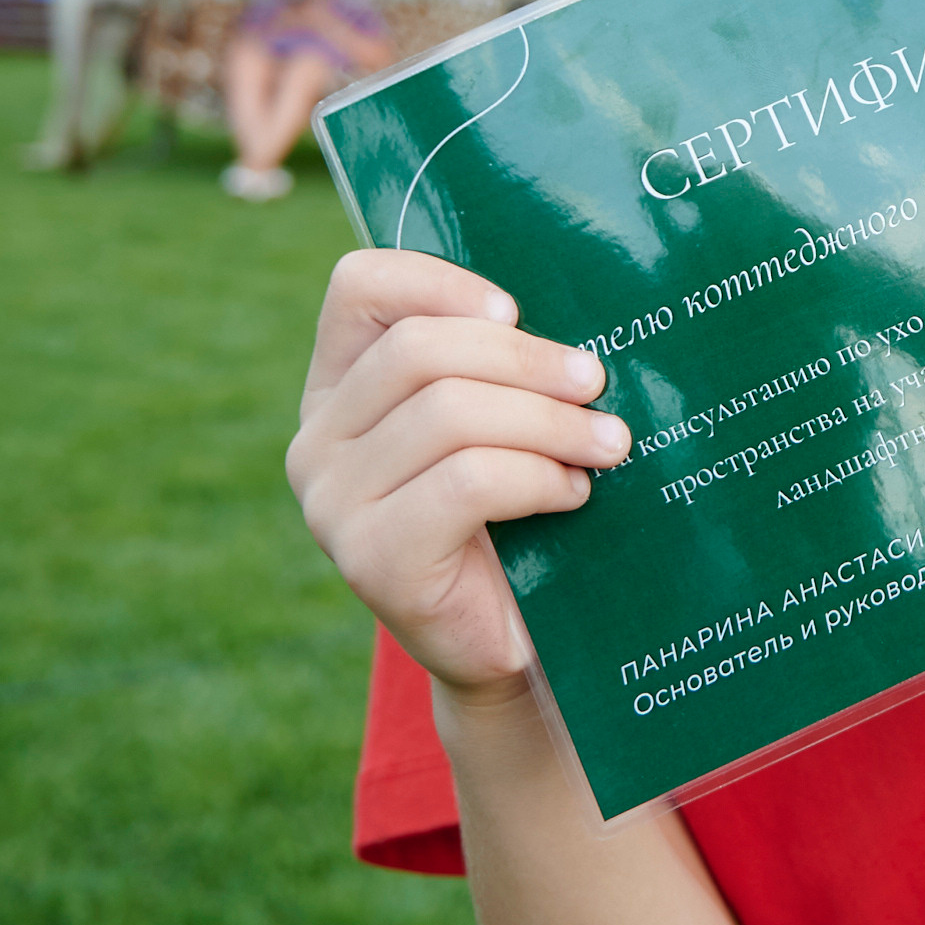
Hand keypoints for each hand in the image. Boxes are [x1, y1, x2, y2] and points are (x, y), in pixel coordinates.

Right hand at [287, 250, 631, 695]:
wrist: (508, 643)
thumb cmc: (512, 515)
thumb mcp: (493, 421)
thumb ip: (494, 362)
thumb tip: (568, 291)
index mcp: (337, 390)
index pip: (358, 288)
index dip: (440, 281)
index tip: (516, 310)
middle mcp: (316, 442)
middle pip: (418, 349)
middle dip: (524, 358)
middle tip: (596, 381)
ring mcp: (333, 505)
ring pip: (449, 413)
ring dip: (549, 421)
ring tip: (608, 443)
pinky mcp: (372, 559)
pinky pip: (467, 481)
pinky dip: (536, 476)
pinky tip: (574, 492)